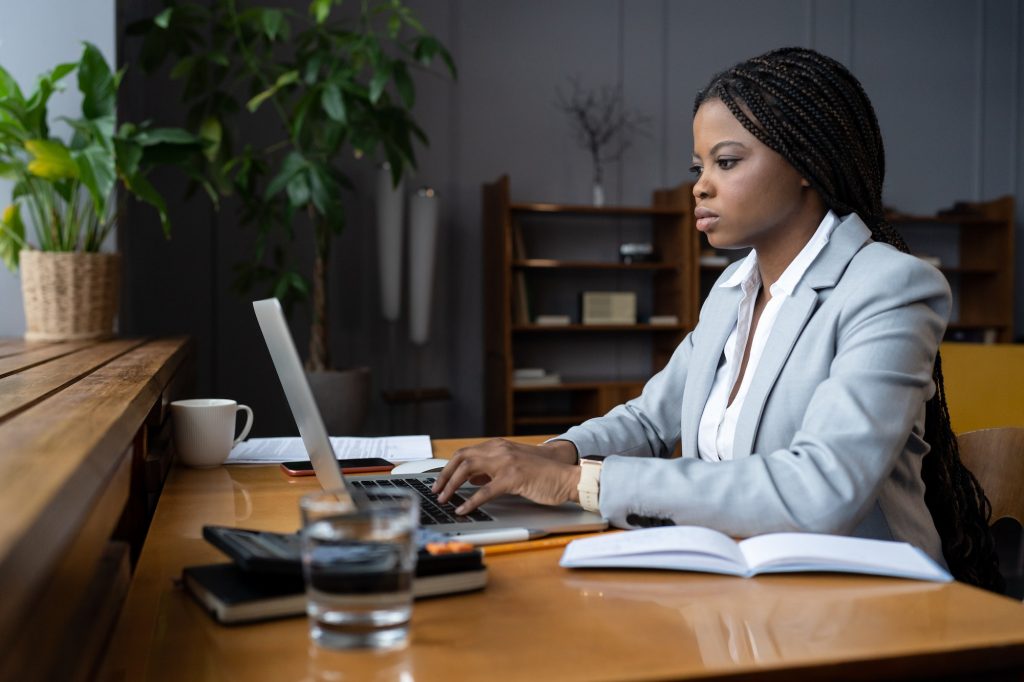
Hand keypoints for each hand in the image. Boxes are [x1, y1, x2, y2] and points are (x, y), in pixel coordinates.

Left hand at [431, 438, 580, 514]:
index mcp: (499, 446)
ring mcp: (506, 462)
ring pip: (468, 470)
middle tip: (436, 490)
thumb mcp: (514, 466)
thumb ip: (493, 468)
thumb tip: (472, 477)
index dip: (449, 466)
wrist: (566, 477)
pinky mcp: (513, 478)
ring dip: (452, 486)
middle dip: (445, 475)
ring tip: (444, 499)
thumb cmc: (543, 475)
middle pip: (461, 458)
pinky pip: (484, 491)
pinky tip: (463, 509)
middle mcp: (500, 450)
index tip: (439, 480)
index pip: (465, 452)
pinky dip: (470, 501)